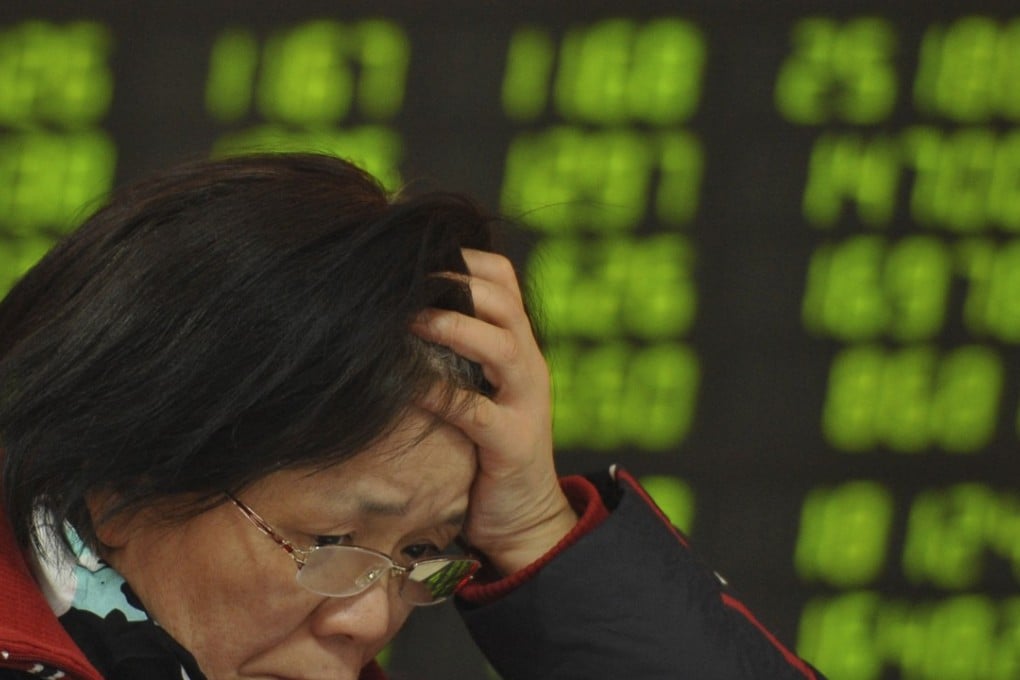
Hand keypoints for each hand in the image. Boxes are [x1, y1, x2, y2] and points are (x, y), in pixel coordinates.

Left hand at [413, 249, 576, 574]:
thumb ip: (452, 353)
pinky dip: (441, 395)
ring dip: (454, 325)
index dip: (464, 255)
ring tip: (410, 317)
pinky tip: (409, 386)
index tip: (416, 247)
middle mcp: (528, 365)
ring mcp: (526, 403)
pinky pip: (478, 412)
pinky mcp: (514, 444)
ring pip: (501, 345)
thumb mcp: (477, 388)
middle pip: (503, 300)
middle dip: (455, 280)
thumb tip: (393, 313)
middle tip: (405, 275)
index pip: (502, 277)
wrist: (524, 517)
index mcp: (518, 344)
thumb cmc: (484, 448)